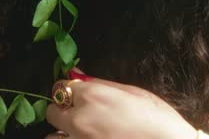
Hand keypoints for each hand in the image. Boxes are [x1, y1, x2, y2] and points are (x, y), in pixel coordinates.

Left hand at [44, 75, 197, 138]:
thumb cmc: (156, 117)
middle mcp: (80, 119)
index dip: (69, 91)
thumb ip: (99, 84)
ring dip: (61, 133)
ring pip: (52, 137)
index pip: (61, 87)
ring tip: (77, 133)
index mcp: (91, 96)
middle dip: (61, 110)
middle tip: (76, 113)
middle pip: (51, 112)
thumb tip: (78, 76)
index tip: (75, 94)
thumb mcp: (130, 91)